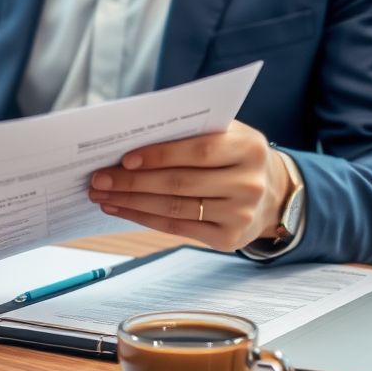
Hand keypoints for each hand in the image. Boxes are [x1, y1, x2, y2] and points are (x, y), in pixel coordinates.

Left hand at [87, 121, 291, 251]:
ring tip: (102, 195)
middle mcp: (248, 183)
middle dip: (133, 182)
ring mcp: (240, 215)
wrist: (273, 193)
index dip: (160, 156)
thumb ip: (191, 131)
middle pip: (180, 184)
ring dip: (131, 202)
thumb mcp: (226, 134)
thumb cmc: (234, 155)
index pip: (199, 151)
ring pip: (174, 208)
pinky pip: (176, 227)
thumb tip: (133, 137)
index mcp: (249, 147)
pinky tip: (121, 209)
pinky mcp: (228, 239)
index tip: (125, 159)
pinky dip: (143, 218)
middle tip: (99, 179)